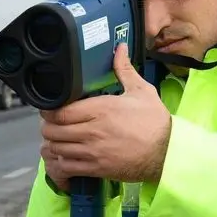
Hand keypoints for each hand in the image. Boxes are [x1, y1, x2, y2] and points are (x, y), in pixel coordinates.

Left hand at [40, 43, 170, 190]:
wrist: (167, 153)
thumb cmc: (156, 123)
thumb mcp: (141, 92)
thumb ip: (124, 70)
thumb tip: (120, 48)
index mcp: (101, 108)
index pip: (61, 110)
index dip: (49, 110)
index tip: (50, 108)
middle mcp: (93, 130)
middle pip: (53, 130)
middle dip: (49, 126)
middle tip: (53, 123)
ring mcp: (93, 151)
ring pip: (56, 148)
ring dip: (53, 143)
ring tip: (58, 139)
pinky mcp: (96, 168)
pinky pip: (67, 166)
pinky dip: (61, 161)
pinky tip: (66, 156)